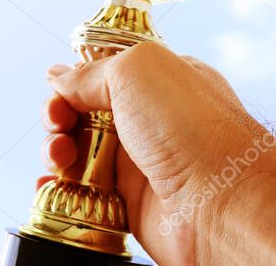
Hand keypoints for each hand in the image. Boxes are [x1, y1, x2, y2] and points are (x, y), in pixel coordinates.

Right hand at [40, 42, 275, 263]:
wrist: (225, 204)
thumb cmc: (194, 130)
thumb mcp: (135, 70)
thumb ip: (89, 72)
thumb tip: (56, 77)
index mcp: (154, 84)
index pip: (97, 78)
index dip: (70, 86)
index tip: (59, 98)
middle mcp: (147, 122)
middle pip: (80, 116)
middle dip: (58, 121)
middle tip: (59, 132)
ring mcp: (138, 165)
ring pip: (77, 155)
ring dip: (55, 154)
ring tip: (59, 161)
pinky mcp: (129, 204)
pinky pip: (84, 194)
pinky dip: (60, 189)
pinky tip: (50, 185)